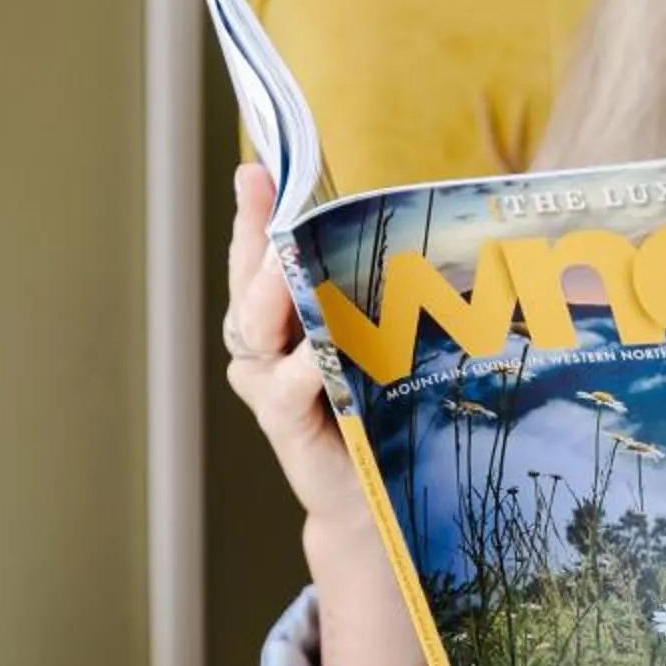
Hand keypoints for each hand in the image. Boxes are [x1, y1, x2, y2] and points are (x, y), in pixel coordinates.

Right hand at [222, 164, 419, 665]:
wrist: (373, 498)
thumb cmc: (379, 412)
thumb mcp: (377, 345)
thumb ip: (374, 299)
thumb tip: (416, 237)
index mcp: (278, 318)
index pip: (259, 255)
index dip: (254, 213)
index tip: (258, 167)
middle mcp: (260, 347)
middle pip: (248, 281)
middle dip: (256, 238)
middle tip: (267, 199)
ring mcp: (265, 383)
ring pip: (257, 327)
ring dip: (272, 294)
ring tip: (285, 264)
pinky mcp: (284, 422)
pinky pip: (285, 385)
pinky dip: (301, 364)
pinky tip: (316, 349)